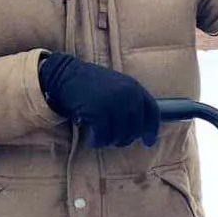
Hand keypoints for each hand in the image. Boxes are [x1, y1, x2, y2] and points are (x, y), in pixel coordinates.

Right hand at [38, 52, 159, 148]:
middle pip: (136, 128)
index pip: (152, 111)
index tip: (148, 142)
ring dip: (109, 141)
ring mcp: (114, 102)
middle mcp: (128, 94)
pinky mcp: (99, 111)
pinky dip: (98, 142)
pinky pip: (104, 136)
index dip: (152, 129)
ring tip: (100, 139)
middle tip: (114, 141)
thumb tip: (139, 129)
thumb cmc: (90, 84)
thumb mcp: (116, 86)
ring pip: (120, 135)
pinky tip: (92, 140)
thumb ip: (129, 102)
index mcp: (134, 87)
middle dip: (125, 139)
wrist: (65, 75)